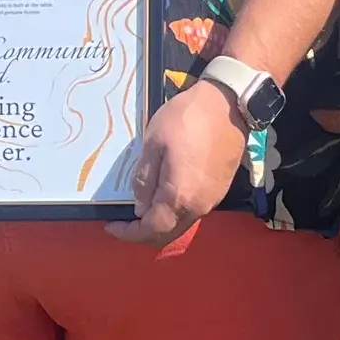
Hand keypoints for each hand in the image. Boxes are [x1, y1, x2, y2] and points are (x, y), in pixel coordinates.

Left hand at [110, 79, 249, 246]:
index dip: (128, 233)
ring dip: (159, 224)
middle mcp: (198, 207)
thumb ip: (145, 180)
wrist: (228, 104)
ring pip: (181, 225)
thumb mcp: (154, 143)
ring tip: (140, 209)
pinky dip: (173, 214)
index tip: (111, 225)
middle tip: (123, 222)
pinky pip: (192, 213)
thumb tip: (139, 208)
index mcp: (179, 197)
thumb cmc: (187, 119)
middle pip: (167, 235)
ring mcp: (212, 200)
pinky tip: (162, 197)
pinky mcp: (219, 190)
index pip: (151, 231)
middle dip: (143, 233)